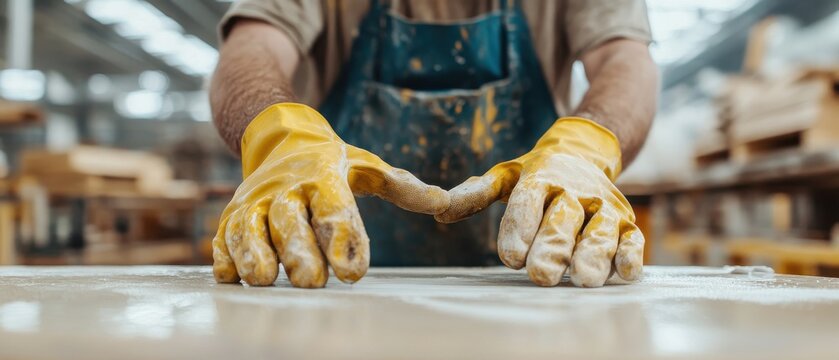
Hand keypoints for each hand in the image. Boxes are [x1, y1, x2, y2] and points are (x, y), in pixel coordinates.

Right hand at [213, 103, 449, 287]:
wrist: (280, 137)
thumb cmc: (335, 163)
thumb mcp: (369, 167)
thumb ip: (403, 187)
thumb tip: (444, 204)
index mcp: (323, 176)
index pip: (335, 208)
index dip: (344, 238)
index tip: (354, 271)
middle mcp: (286, 189)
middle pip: (289, 222)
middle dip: (299, 252)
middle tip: (311, 282)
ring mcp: (254, 202)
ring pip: (249, 229)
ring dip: (254, 254)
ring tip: (264, 281)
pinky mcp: (232, 216)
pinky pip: (223, 236)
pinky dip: (224, 255)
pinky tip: (230, 277)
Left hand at [436, 118, 643, 286]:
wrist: (584, 153)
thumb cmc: (536, 175)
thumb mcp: (504, 177)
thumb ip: (474, 195)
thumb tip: (438, 211)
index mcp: (541, 178)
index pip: (527, 202)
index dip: (519, 228)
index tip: (510, 256)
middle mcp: (574, 191)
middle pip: (563, 221)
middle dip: (552, 248)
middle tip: (540, 275)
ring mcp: (603, 207)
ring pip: (600, 231)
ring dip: (593, 254)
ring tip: (581, 278)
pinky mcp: (627, 222)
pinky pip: (633, 238)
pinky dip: (630, 254)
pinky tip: (623, 271)